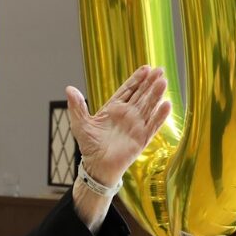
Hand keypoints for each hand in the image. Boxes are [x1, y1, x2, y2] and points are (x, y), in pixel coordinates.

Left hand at [65, 65, 171, 185]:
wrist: (96, 167)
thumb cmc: (89, 146)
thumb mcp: (80, 124)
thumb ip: (76, 106)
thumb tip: (69, 89)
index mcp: (114, 109)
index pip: (128, 90)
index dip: (136, 79)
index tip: (146, 68)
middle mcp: (128, 115)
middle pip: (141, 95)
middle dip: (150, 83)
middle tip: (160, 70)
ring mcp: (136, 126)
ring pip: (148, 107)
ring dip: (156, 95)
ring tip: (163, 82)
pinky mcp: (141, 139)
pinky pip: (153, 126)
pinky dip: (160, 116)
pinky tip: (167, 104)